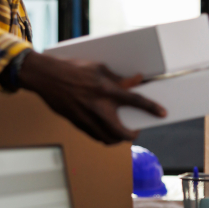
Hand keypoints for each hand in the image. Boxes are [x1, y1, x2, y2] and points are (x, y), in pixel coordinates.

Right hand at [17, 51, 166, 143]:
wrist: (45, 77)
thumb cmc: (72, 69)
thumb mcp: (99, 68)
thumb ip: (119, 78)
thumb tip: (137, 80)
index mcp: (105, 90)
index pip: (134, 101)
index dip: (151, 108)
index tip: (163, 114)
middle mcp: (97, 107)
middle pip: (121, 132)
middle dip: (132, 135)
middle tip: (135, 131)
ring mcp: (86, 118)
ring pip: (107, 138)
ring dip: (117, 139)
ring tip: (121, 133)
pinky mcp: (76, 123)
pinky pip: (94, 136)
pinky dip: (103, 136)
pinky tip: (106, 131)